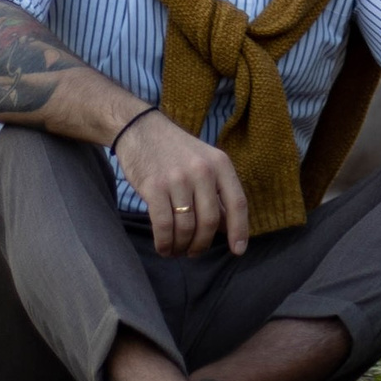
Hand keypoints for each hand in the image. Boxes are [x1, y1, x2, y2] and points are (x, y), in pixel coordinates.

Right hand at [114, 109, 250, 259]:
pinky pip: (164, 225)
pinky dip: (164, 243)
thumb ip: (217, 192)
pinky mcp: (154, 187)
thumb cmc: (175, 151)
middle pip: (210, 221)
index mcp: (220, 164)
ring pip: (186, 227)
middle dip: (202, 244)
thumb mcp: (204, 162)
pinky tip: (163, 247)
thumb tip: (228, 228)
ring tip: (177, 250)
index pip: (238, 203)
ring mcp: (178, 178)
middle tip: (194, 252)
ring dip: (182, 246)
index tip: (238, 250)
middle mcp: (202, 170)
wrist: (141, 129)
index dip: (240, 230)